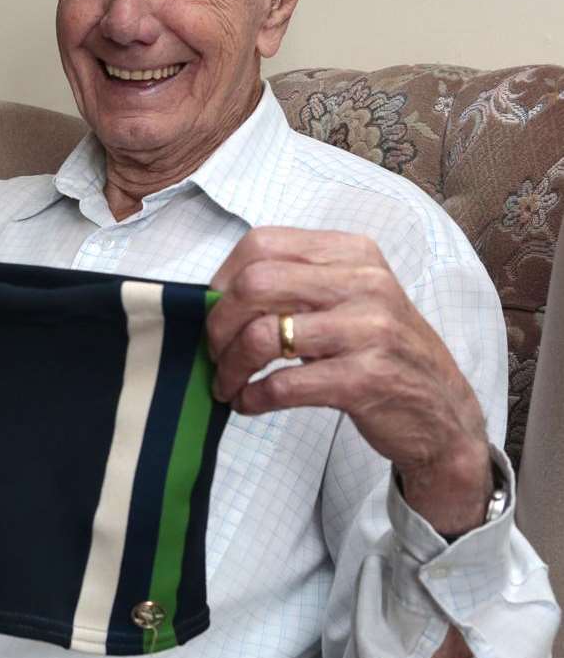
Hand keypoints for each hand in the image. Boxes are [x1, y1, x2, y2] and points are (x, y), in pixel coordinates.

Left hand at [206, 227, 491, 535]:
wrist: (443, 413)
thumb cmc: (379, 352)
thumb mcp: (349, 300)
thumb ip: (296, 285)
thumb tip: (214, 297)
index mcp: (353, 253)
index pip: (262, 244)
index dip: (223, 279)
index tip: (214, 310)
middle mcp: (365, 282)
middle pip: (255, 285)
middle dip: (219, 324)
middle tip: (215, 352)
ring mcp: (370, 330)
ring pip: (263, 335)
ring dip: (231, 367)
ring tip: (228, 384)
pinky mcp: (367, 378)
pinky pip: (284, 384)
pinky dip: (253, 397)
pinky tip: (250, 403)